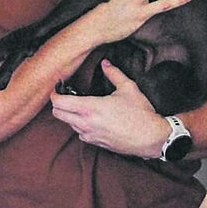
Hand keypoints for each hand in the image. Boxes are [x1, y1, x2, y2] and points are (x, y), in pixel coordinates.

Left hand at [49, 59, 163, 156]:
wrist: (151, 138)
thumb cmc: (140, 113)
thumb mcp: (129, 88)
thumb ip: (114, 73)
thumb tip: (105, 63)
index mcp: (90, 108)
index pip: (59, 103)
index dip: (55, 94)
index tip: (58, 88)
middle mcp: (86, 123)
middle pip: (58, 115)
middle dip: (58, 105)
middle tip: (66, 96)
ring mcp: (90, 135)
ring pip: (68, 124)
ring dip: (70, 115)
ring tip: (80, 106)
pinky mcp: (96, 143)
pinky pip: (80, 133)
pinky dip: (80, 125)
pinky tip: (91, 119)